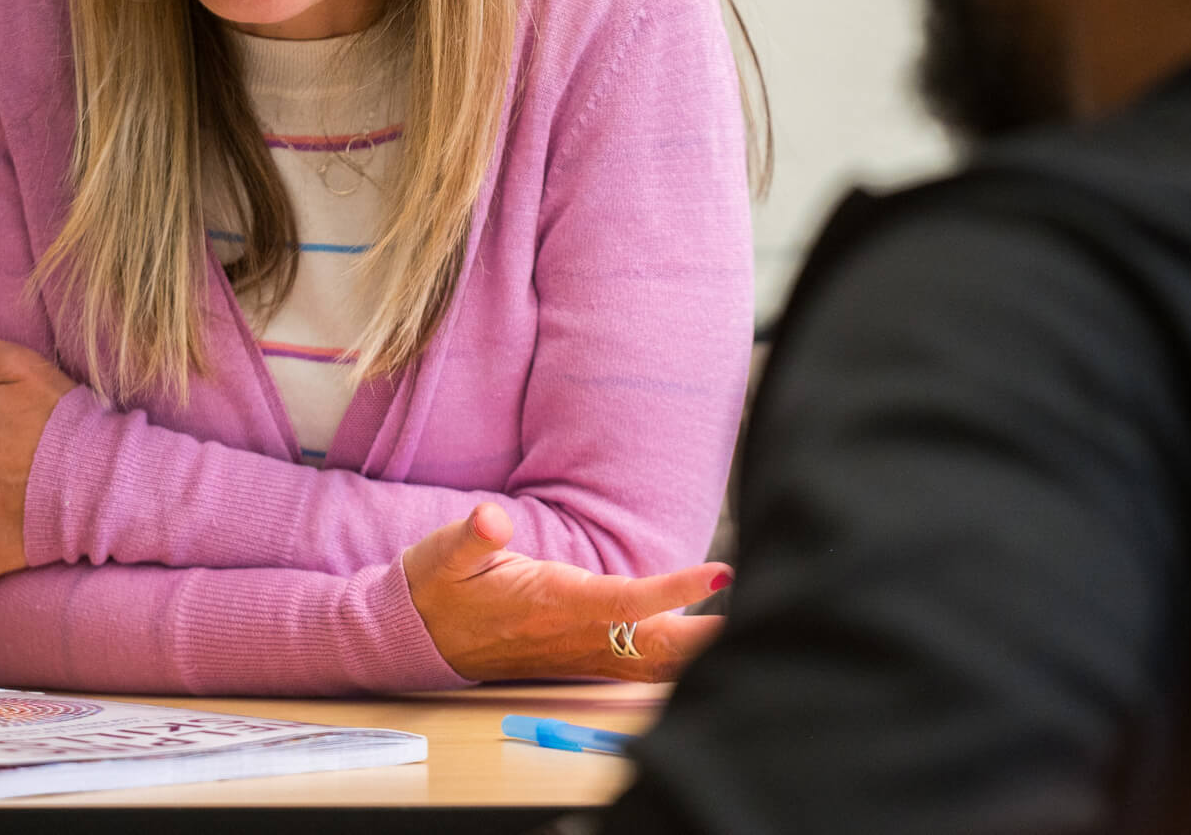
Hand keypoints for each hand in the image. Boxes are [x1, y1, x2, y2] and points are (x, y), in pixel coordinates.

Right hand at [401, 503, 730, 682]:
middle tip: (771, 611)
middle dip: (712, 637)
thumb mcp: (442, 555)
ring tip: (759, 628)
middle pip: (658, 646)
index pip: (625, 601)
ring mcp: (583, 652)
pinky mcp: (585, 657)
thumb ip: (470, 537)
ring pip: (656, 664)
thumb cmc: (439, 588)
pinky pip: (644, 669)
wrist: (419, 637)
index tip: (719, 572)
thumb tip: (489, 520)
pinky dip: (683, 661)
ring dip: (704, 652)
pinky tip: (712, 646)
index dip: (674, 589)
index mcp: (553, 603)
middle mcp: (576, 635)